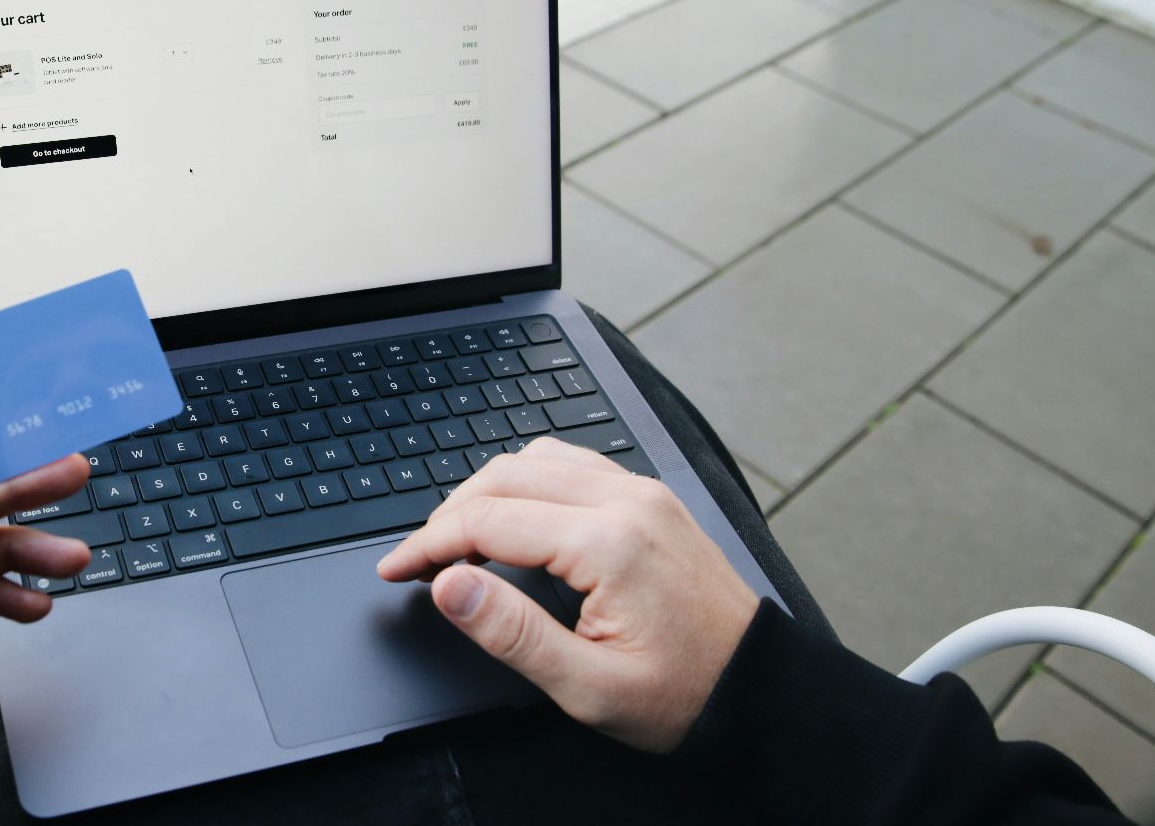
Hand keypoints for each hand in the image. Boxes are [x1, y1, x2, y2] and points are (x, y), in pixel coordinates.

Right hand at [376, 437, 756, 751]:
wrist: (759, 689)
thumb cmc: (684, 695)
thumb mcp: (589, 687)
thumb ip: (512, 632)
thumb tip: (449, 585)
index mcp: (609, 544)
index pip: (488, 521)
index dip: (427, 545)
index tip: (395, 569)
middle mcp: (627, 501)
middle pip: (504, 477)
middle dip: (448, 515)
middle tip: (419, 560)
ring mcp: (642, 492)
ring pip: (535, 459)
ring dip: (486, 492)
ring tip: (458, 541)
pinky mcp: (650, 497)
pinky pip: (572, 463)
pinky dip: (527, 481)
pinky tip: (514, 516)